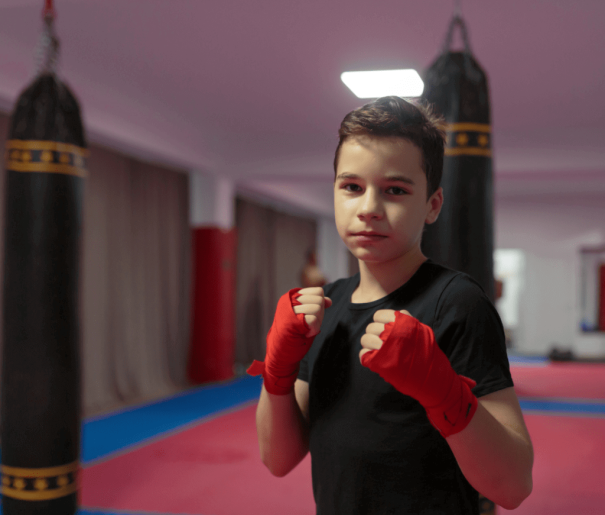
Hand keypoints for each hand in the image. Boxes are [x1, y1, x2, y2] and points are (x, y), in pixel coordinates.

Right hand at [247, 288, 330, 394]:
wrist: (280, 352)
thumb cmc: (294, 334)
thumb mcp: (306, 316)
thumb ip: (316, 306)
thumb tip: (329, 301)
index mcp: (292, 296)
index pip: (318, 291)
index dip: (320, 304)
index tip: (309, 316)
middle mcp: (289, 300)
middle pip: (319, 299)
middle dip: (319, 314)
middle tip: (307, 325)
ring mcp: (290, 309)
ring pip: (317, 308)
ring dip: (316, 323)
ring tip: (305, 329)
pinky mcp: (292, 320)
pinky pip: (314, 320)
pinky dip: (314, 329)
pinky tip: (306, 333)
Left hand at [360, 309, 477, 436]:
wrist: (432, 378)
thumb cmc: (427, 354)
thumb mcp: (422, 332)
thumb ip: (409, 321)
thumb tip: (398, 313)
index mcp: (402, 325)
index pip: (379, 315)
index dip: (379, 319)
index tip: (384, 325)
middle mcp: (393, 334)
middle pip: (371, 327)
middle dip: (373, 332)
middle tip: (380, 340)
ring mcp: (386, 349)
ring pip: (366, 339)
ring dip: (369, 343)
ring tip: (377, 349)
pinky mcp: (381, 364)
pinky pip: (364, 354)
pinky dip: (366, 355)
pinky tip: (374, 357)